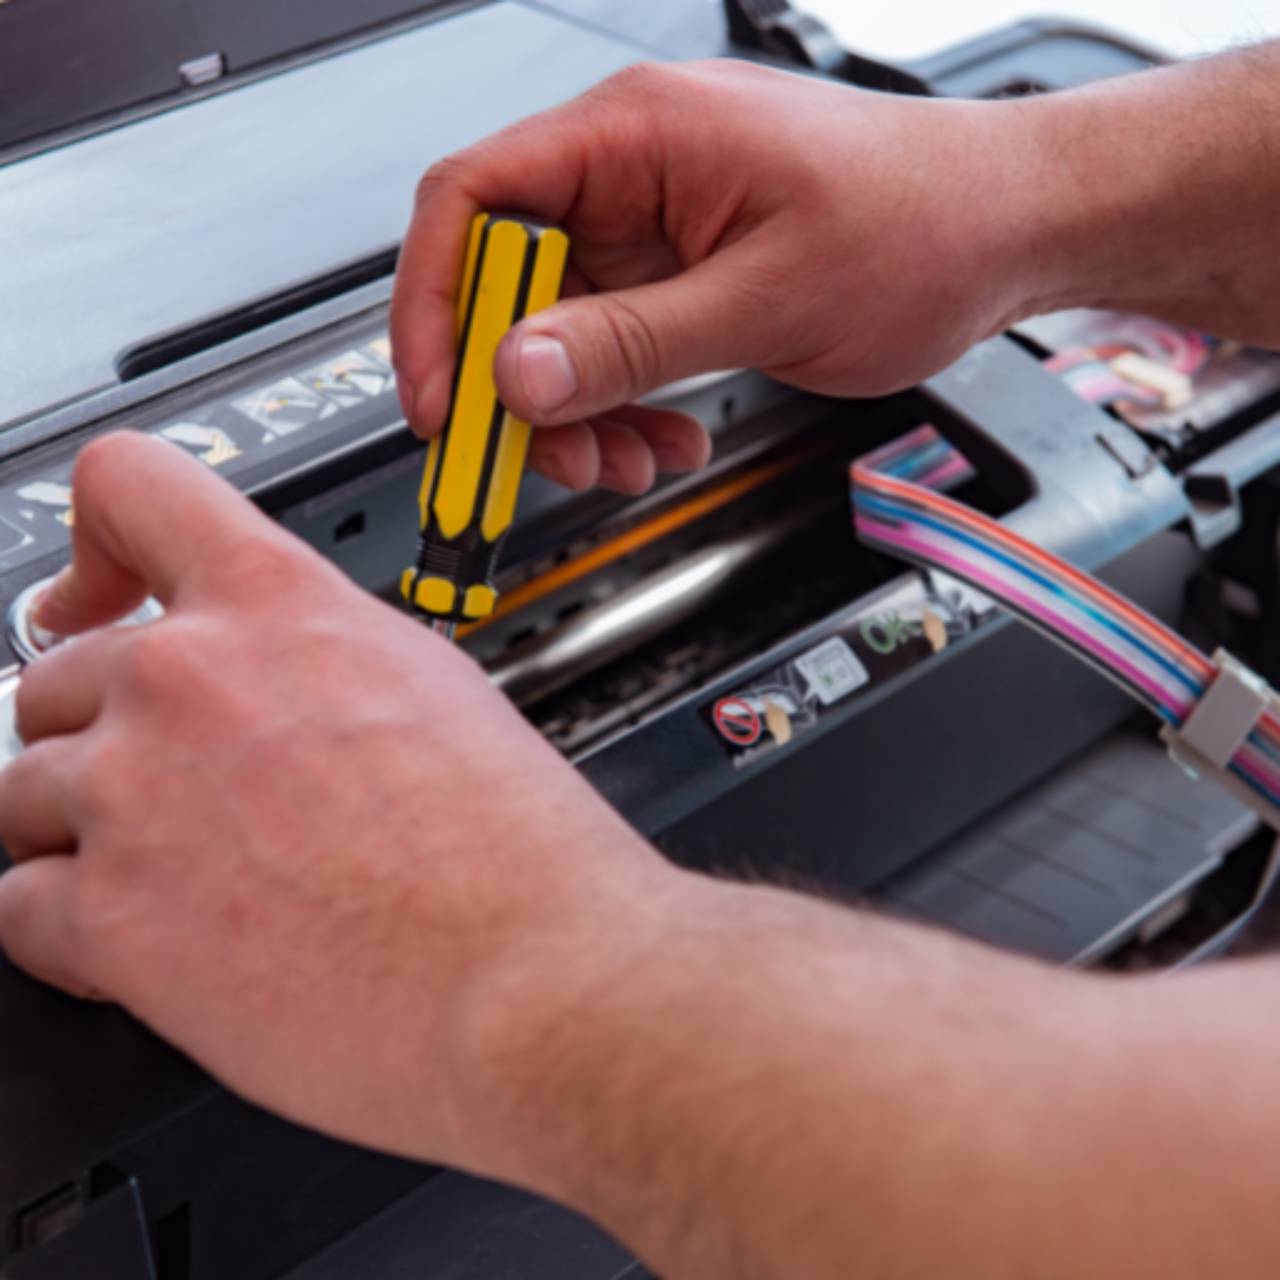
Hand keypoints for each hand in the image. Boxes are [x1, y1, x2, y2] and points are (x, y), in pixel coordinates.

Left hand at [0, 433, 672, 1168]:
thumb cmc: (512, 853)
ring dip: (80, 835)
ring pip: (20, 794)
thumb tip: (276, 681)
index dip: (96, 542)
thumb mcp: (431, 686)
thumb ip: (316, 659)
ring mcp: (132, 795)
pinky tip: (152, 947)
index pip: (128, 487)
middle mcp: (186, 680)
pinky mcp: (107, 919)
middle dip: (103, 736)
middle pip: (56, 678)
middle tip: (172, 793)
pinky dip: (69, 933)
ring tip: (174, 879)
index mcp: (278, 604)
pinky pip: (18, 906)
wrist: (532, 977)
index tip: (92, 597)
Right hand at [392, 60, 1041, 493]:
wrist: (1007, 231)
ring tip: (626, 463)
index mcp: (637, 134)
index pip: (473, 201)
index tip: (445, 396)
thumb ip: (631, 342)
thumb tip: (515, 372)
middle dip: (518, 385)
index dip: (437, 304)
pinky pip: (615, 349)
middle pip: (508, 283)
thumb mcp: (764, 298)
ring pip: (559, 332)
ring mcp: (655, 227)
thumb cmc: (922, 222)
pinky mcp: (681, 275)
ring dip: (579, 413)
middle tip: (541, 458)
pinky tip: (666, 438)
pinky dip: (626, 406)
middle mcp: (632, 173)